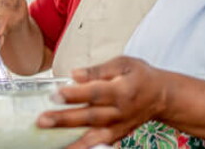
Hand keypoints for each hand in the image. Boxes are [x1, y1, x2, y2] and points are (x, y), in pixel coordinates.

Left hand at [36, 56, 167, 148]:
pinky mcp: (118, 136)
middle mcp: (120, 112)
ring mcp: (119, 127)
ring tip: (50, 143)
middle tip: (43, 120)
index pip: (94, 93)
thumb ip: (98, 70)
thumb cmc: (140, 75)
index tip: (55, 94)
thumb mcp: (123, 63)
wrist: (162, 96)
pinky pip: (99, 145)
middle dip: (65, 119)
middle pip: (90, 117)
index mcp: (121, 90)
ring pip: (93, 136)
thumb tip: (75, 74)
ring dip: (70, 140)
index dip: (75, 94)